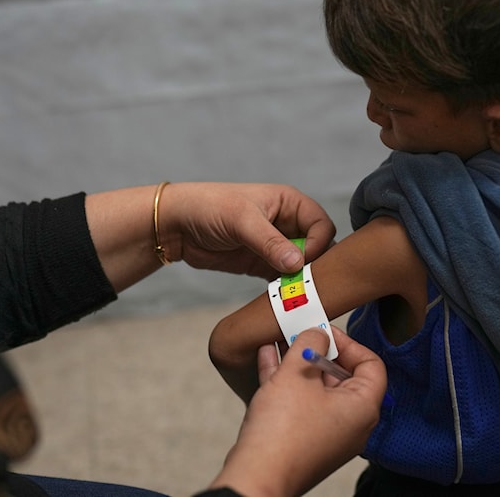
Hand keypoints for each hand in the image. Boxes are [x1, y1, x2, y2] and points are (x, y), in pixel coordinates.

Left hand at [161, 182, 335, 276]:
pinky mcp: (263, 265)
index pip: (322, 224)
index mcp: (290, 203)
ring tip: (291, 292)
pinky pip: (284, 280)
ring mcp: (276, 246)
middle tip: (304, 282)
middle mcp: (288, 223)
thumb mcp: (241, 220)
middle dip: (314, 265)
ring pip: (303, 266)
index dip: (319, 243)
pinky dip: (285, 289)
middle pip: (318, 247)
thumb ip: (270, 242)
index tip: (304, 260)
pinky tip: (279, 297)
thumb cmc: (210, 207)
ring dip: (300, 280)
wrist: (177, 225)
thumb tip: (298, 263)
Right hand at [210, 327, 385, 496]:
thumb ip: (309, 344)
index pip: (371, 365)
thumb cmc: (283, 431)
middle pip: (342, 375)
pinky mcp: (304, 440)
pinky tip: (269, 358)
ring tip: (280, 339)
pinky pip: (300, 403)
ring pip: (316, 388)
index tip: (324, 332)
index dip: (348, 343)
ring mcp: (327, 433)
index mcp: (362, 408)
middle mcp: (350, 423)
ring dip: (298, 362)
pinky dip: (287, 380)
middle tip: (300, 333)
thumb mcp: (297, 373)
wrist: (256, 476)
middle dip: (318, 350)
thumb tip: (316, 335)